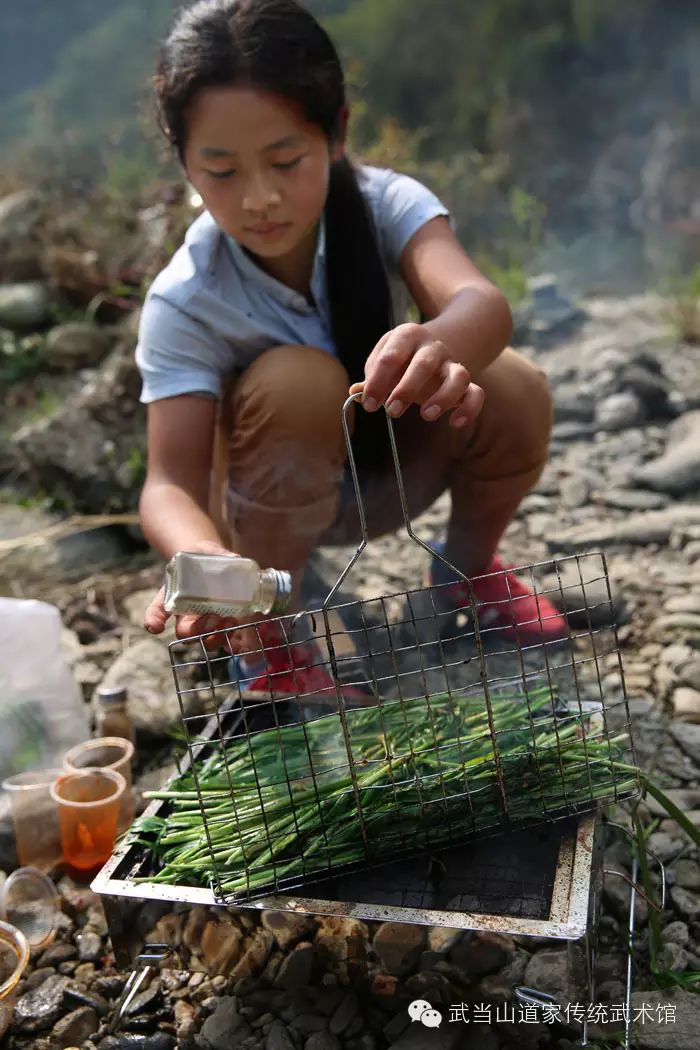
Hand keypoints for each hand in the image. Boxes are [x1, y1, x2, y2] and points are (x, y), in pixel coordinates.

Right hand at [144, 540, 262, 652]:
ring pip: (205, 638)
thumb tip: (233, 558)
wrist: (213, 563)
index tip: (156, 627)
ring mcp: (206, 621)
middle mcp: (187, 614)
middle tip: (211, 617)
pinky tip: (240, 627)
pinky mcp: (225, 622)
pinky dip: (234, 637)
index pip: (157, 611)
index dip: (154, 620)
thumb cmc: (202, 558)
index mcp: (174, 597)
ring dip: (216, 636)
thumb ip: (216, 553)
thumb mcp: (204, 551)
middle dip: (196, 630)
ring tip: (229, 622)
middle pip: (185, 632)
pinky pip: (227, 636)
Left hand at [350, 322, 484, 427]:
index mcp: (407, 336)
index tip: (369, 405)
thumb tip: (356, 392)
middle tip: (391, 411)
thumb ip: (371, 378)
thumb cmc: (399, 360)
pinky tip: (455, 422)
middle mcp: (433, 346)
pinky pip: (477, 392)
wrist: (429, 346)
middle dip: (406, 389)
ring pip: (458, 376)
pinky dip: (470, 408)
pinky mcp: (466, 382)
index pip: (390, 357)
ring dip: (443, 397)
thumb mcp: (382, 361)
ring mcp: (452, 363)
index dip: (378, 382)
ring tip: (425, 415)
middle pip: (424, 364)